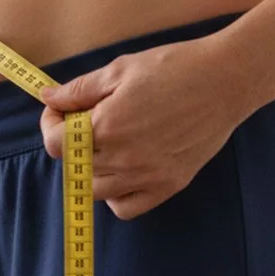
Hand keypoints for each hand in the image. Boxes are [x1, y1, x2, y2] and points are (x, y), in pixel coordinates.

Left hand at [39, 33, 266, 219]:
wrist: (226, 80)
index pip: (55, 143)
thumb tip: (48, 98)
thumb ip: (80, 89)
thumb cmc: (174, 67)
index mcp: (107, 126)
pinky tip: (122, 170)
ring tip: (104, 144)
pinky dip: (115, 195)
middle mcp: (124, 158)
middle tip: (85, 119)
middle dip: (69, 141)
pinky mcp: (169, 185)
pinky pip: (126, 208)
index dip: (50, 123)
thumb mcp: (121, 69)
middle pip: (73, 166)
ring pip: (96, 191)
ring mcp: (147, 176)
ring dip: (89, 169)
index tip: (60, 110)